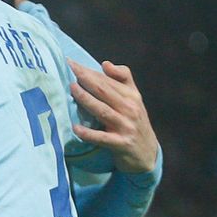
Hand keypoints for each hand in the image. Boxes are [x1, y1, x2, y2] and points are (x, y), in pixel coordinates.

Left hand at [69, 60, 158, 175]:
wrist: (146, 154)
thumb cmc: (133, 123)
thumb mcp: (133, 100)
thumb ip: (122, 80)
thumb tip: (105, 63)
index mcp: (132, 96)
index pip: (109, 80)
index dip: (91, 71)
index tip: (72, 62)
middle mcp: (130, 109)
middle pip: (105, 91)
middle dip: (86, 79)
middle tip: (69, 68)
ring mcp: (126, 126)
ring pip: (103, 110)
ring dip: (86, 99)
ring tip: (71, 89)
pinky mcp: (121, 144)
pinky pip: (102, 138)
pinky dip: (88, 133)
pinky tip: (75, 128)